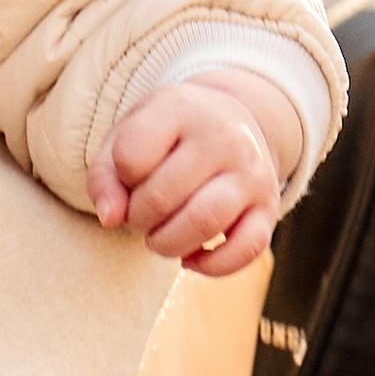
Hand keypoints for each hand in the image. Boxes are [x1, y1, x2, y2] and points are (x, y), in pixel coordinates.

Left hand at [92, 67, 288, 275]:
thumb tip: (110, 219)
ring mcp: (252, 173)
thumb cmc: (166, 135)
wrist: (232, 120)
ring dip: (168, 244)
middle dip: (137, 219)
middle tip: (139, 216)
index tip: (129, 176)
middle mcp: (224, 137)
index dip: (120, 179)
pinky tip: (191, 258)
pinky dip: (212, 266)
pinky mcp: (269, 207)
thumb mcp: (126, 135)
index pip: (131, 157)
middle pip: (163, 197)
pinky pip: (246, 249)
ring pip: (204, 223)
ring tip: (159, 238)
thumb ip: (105, 176)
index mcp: (180, 109)